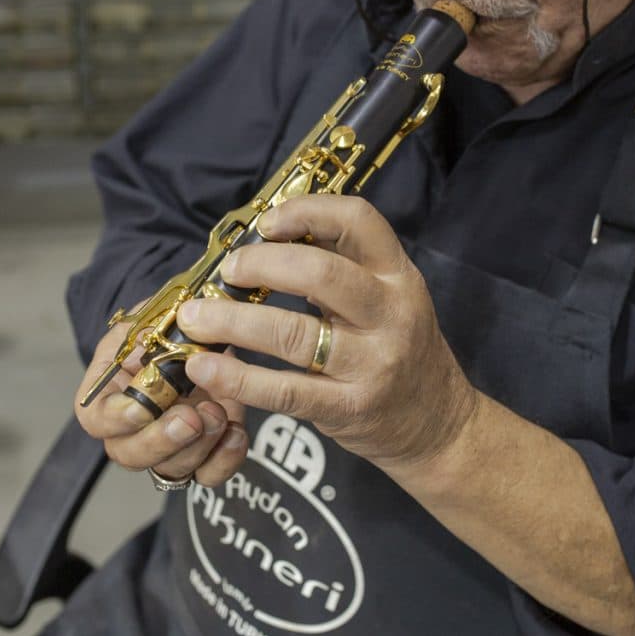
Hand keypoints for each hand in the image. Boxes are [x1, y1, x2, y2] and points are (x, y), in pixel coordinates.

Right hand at [73, 310, 248, 486]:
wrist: (207, 340)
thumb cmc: (171, 330)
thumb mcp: (157, 317)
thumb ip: (151, 327)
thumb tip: (150, 340)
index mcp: (110, 392)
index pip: (97, 419)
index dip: (118, 419)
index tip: (143, 408)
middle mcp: (132, 429)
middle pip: (130, 454)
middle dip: (163, 440)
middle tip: (191, 418)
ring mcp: (167, 447)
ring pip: (170, 469)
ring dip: (197, 447)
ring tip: (219, 414)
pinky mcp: (202, 455)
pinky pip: (208, 474)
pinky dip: (224, 459)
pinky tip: (236, 433)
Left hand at [176, 194, 480, 474]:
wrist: (438, 424)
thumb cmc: (397, 348)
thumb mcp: (387, 295)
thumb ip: (340, 262)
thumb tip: (267, 230)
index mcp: (398, 275)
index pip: (359, 221)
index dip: (307, 211)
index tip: (266, 223)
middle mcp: (391, 313)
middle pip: (320, 273)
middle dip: (261, 265)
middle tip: (226, 272)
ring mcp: (372, 364)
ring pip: (293, 334)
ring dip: (232, 321)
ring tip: (195, 318)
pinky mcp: (350, 408)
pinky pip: (285, 390)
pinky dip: (237, 377)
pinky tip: (205, 367)